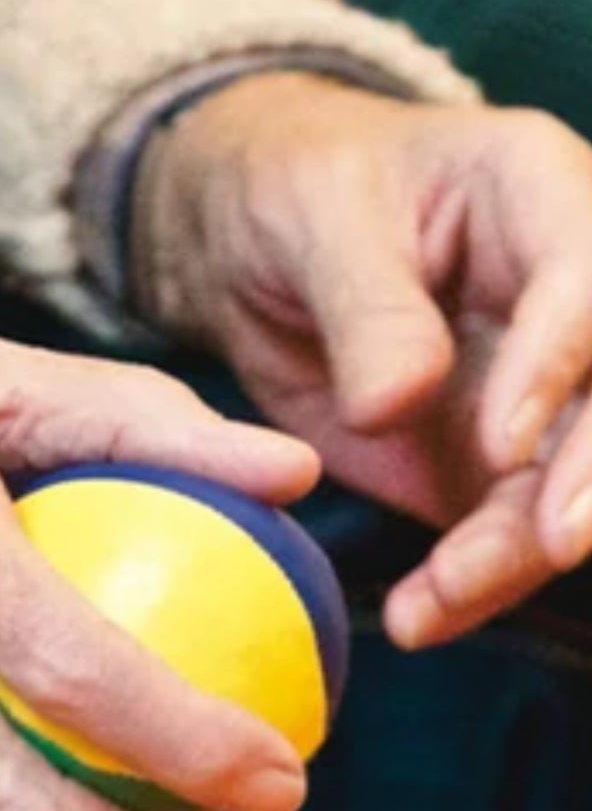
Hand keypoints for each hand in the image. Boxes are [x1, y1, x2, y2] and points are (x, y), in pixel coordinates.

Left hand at [136, 74, 591, 647]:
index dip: (558, 365)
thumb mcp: (312, 221)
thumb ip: (365, 307)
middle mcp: (573, 297)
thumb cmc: (294, 192)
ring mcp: (547, 387)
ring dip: (525, 552)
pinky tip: (421, 618)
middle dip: (589, 478)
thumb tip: (396, 403)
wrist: (251, 243)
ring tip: (439, 598)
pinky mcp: (501, 462)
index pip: (589, 284)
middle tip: (545, 546)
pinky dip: (474, 584)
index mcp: (543, 194)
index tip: (502, 443)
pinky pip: (510, 533)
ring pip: (575, 482)